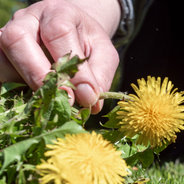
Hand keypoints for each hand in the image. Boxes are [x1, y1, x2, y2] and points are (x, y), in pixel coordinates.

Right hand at [0, 0, 120, 113]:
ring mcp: (7, 34)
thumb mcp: (104, 54)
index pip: (58, 34)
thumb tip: (89, 101)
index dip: (67, 67)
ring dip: (23, 84)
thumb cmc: (88, 44)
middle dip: (37, 74)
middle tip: (59, 99)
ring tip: (49, 100)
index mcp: (58, 13)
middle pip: (17, 40)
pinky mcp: (0, 54)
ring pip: (2, 58)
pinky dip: (13, 90)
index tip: (80, 96)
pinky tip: (35, 100)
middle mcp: (27, 20)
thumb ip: (100, 75)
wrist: (72, 32)